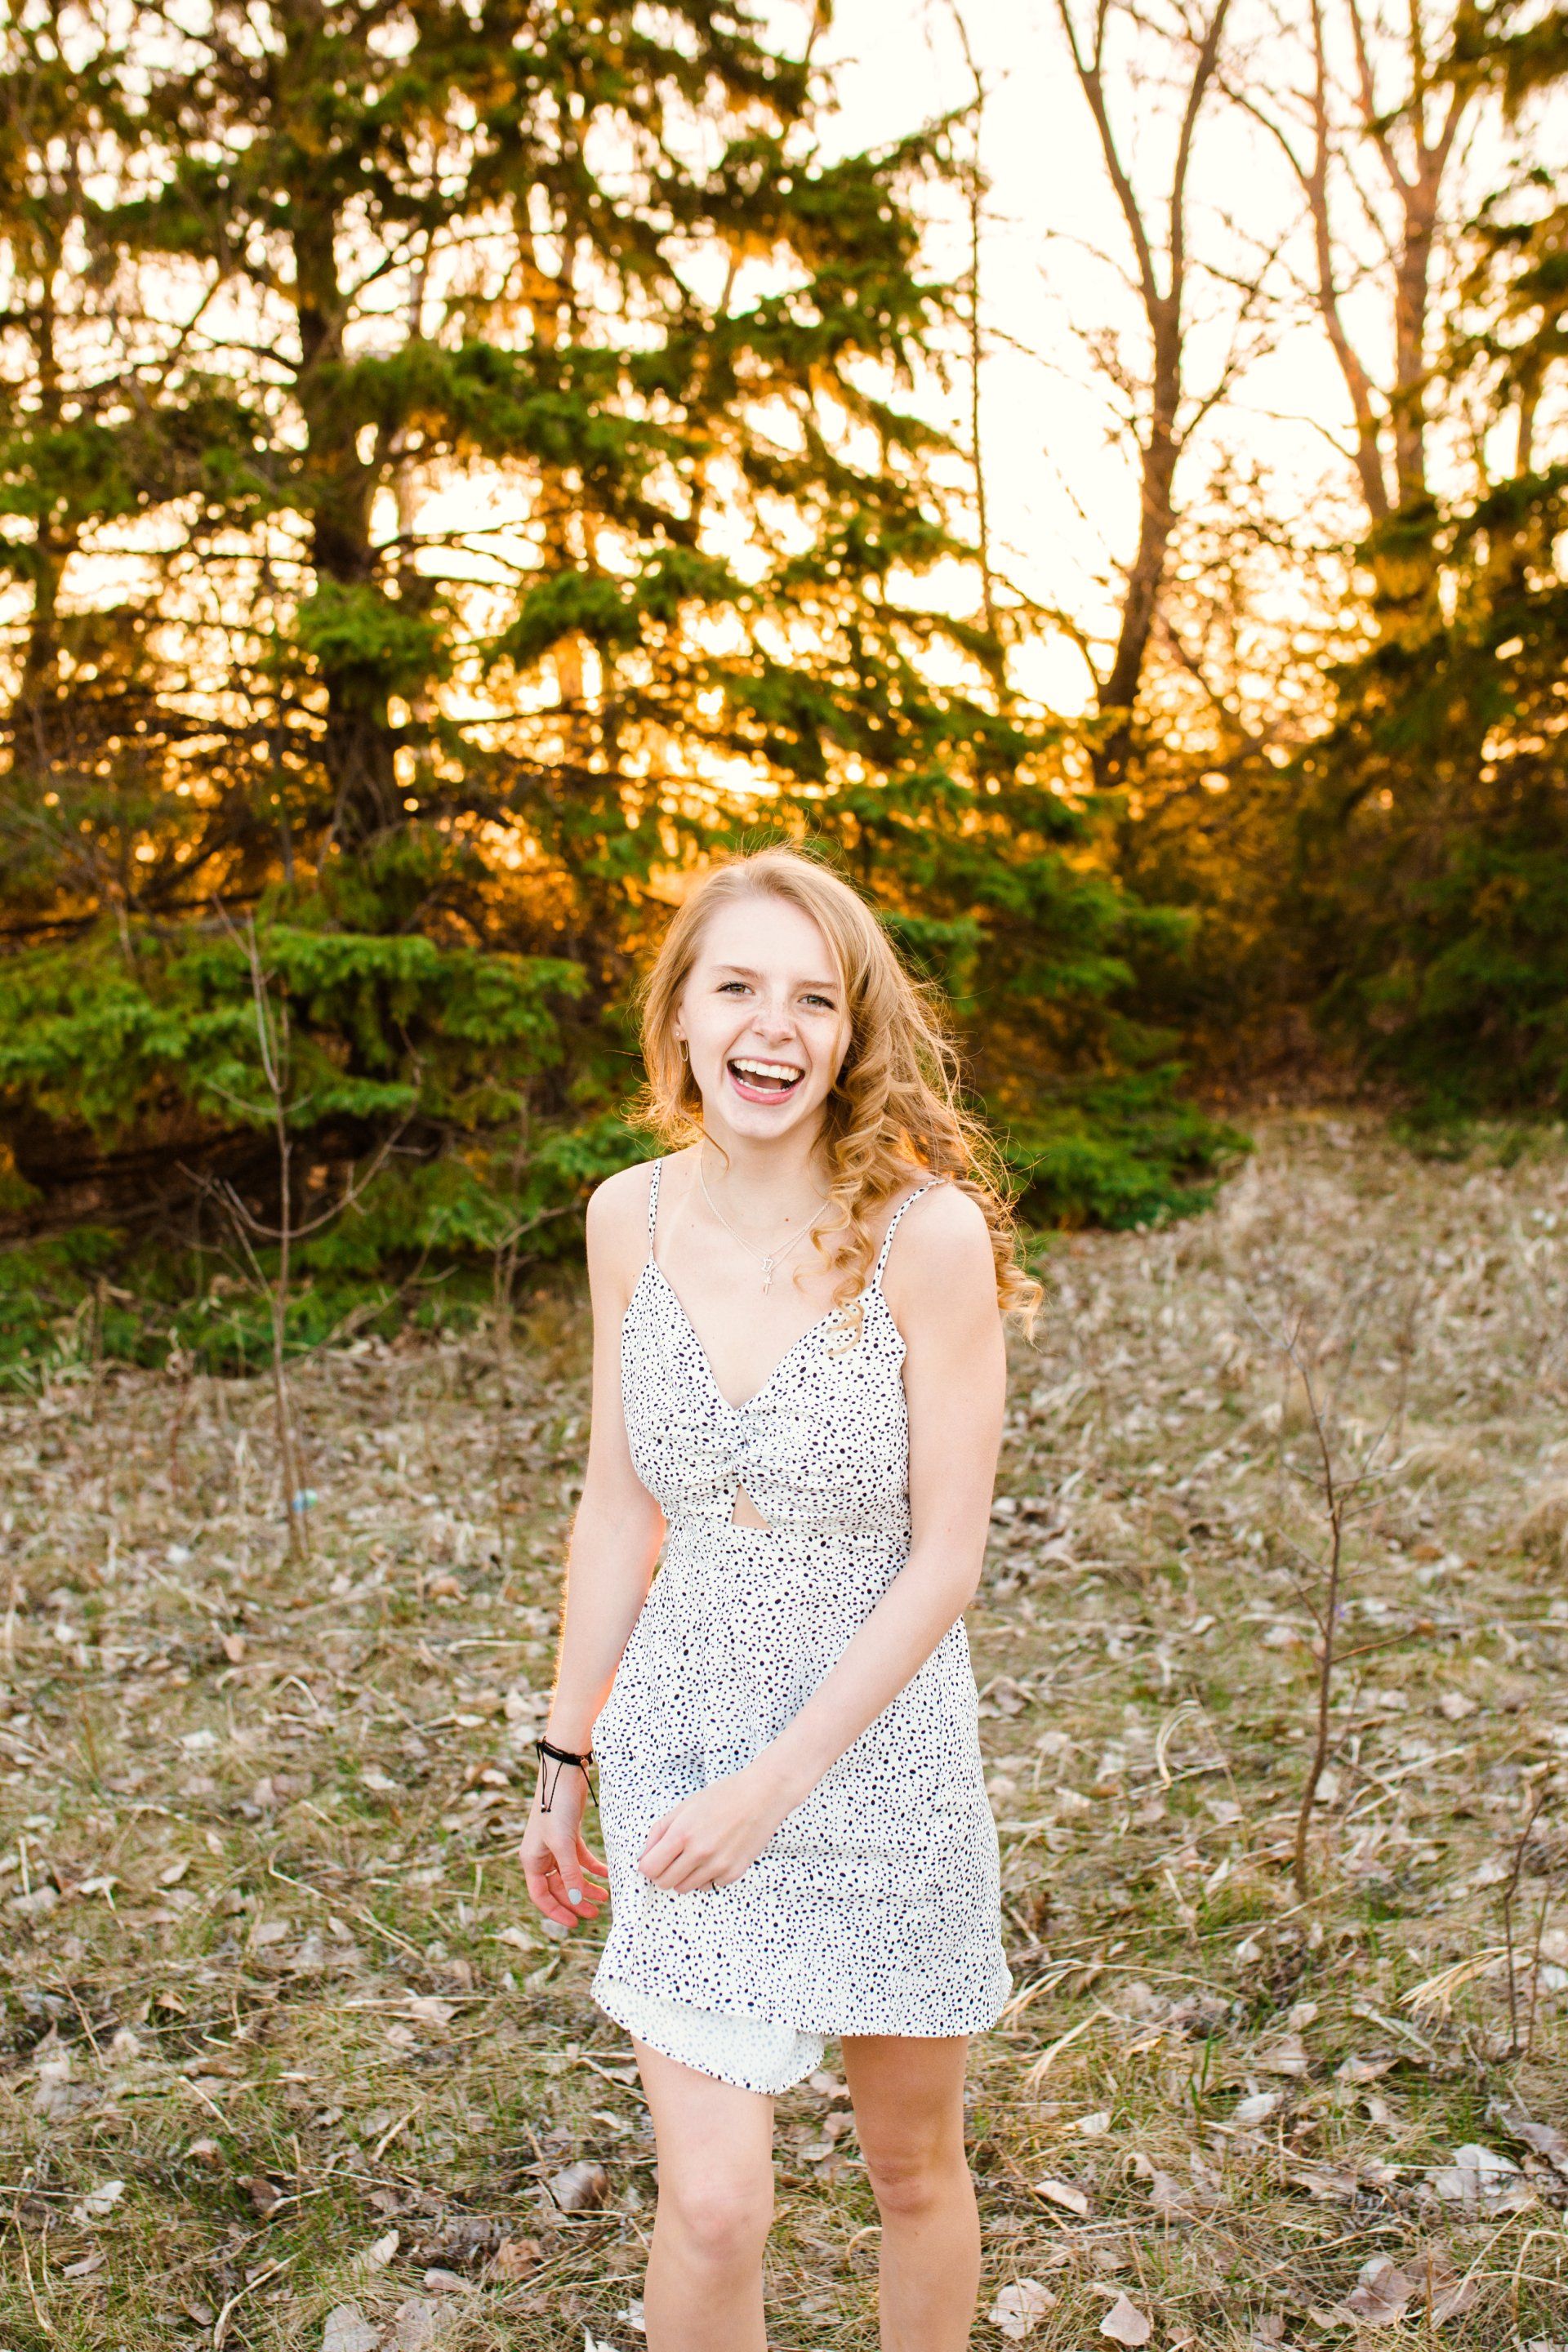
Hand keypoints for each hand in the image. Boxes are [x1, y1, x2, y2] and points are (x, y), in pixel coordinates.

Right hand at [521, 1769, 610, 1930]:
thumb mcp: (562, 1844)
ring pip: (571, 1875)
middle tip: (596, 1913)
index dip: (557, 1912)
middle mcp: (541, 1855)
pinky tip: (606, 1874)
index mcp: (532, 1860)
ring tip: (605, 1897)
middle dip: (576, 1901)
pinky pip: (580, 1859)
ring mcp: (555, 1845)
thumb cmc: (556, 1807)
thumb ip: (570, 1874)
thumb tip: (577, 1902)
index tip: (575, 1923)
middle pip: (558, 1888)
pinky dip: (592, 1867)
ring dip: (586, 1886)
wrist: (563, 1774)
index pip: (541, 1896)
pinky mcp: (569, 1835)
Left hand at [637, 1763, 792, 1893]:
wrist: (762, 1796)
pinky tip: (715, 1856)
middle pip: (665, 1883)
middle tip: (673, 1858)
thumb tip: (644, 1855)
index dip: (647, 1865)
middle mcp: (699, 1853)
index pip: (650, 1868)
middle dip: (664, 1873)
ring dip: (685, 1876)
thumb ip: (660, 1831)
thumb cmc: (724, 1796)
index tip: (652, 1860)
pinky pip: (709, 1886)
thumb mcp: (685, 1806)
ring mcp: (717, 1866)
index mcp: (682, 1833)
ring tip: (696, 1855)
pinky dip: (707, 1876)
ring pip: (686, 1888)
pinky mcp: (733, 1873)